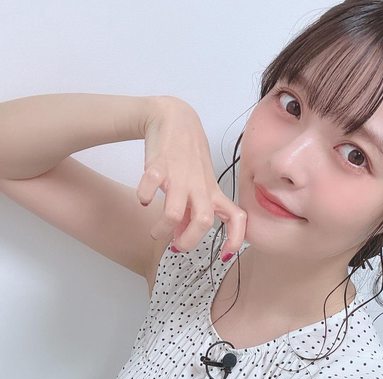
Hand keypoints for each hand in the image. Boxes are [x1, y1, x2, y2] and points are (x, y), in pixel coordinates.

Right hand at [136, 96, 246, 257]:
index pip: (236, 217)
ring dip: (162, 229)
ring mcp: (180, 175)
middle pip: (203, 221)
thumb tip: (180, 238)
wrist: (174, 118)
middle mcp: (199, 186)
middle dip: (188, 241)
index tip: (225, 254)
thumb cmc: (187, 158)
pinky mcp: (159, 164)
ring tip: (155, 232)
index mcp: (212, 193)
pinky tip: (144, 199)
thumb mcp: (196, 187)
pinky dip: (144, 197)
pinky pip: (150, 185)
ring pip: (173, 212)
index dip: (236, 238)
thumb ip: (190, 214)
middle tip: (176, 247)